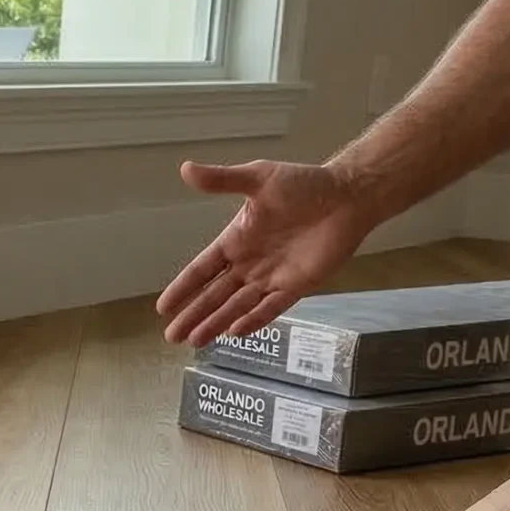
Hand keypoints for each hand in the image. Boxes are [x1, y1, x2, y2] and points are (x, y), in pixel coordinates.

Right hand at [155, 160, 381, 345]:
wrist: (346, 197)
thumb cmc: (303, 184)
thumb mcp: (258, 178)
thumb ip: (223, 180)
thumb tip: (185, 169)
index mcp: (236, 240)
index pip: (202, 269)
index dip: (183, 288)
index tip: (163, 307)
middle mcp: (249, 263)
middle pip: (215, 295)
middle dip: (193, 315)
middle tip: (172, 337)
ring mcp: (271, 277)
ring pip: (237, 306)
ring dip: (217, 322)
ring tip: (195, 341)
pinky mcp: (296, 286)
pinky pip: (271, 307)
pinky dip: (254, 319)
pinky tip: (235, 332)